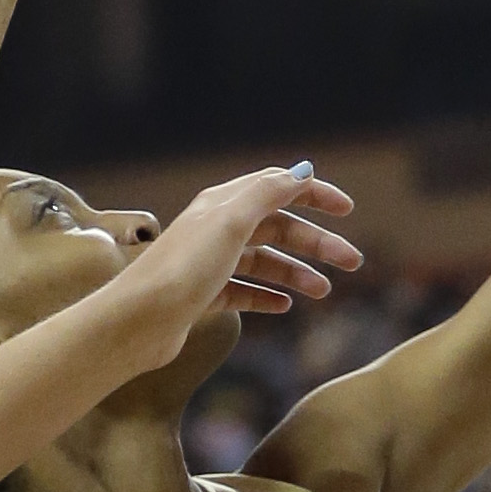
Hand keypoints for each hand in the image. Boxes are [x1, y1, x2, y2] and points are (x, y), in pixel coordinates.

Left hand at [106, 167, 362, 362]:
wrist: (138, 320)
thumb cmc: (183, 269)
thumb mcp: (231, 222)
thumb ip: (268, 193)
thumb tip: (302, 171)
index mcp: (223, 205)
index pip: (276, 187)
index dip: (313, 194)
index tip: (346, 210)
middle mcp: (216, 229)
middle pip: (277, 228)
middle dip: (316, 243)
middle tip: (352, 262)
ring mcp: (209, 264)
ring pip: (263, 262)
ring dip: (296, 273)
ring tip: (323, 292)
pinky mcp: (203, 296)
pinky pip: (243, 291)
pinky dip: (266, 296)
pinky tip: (285, 306)